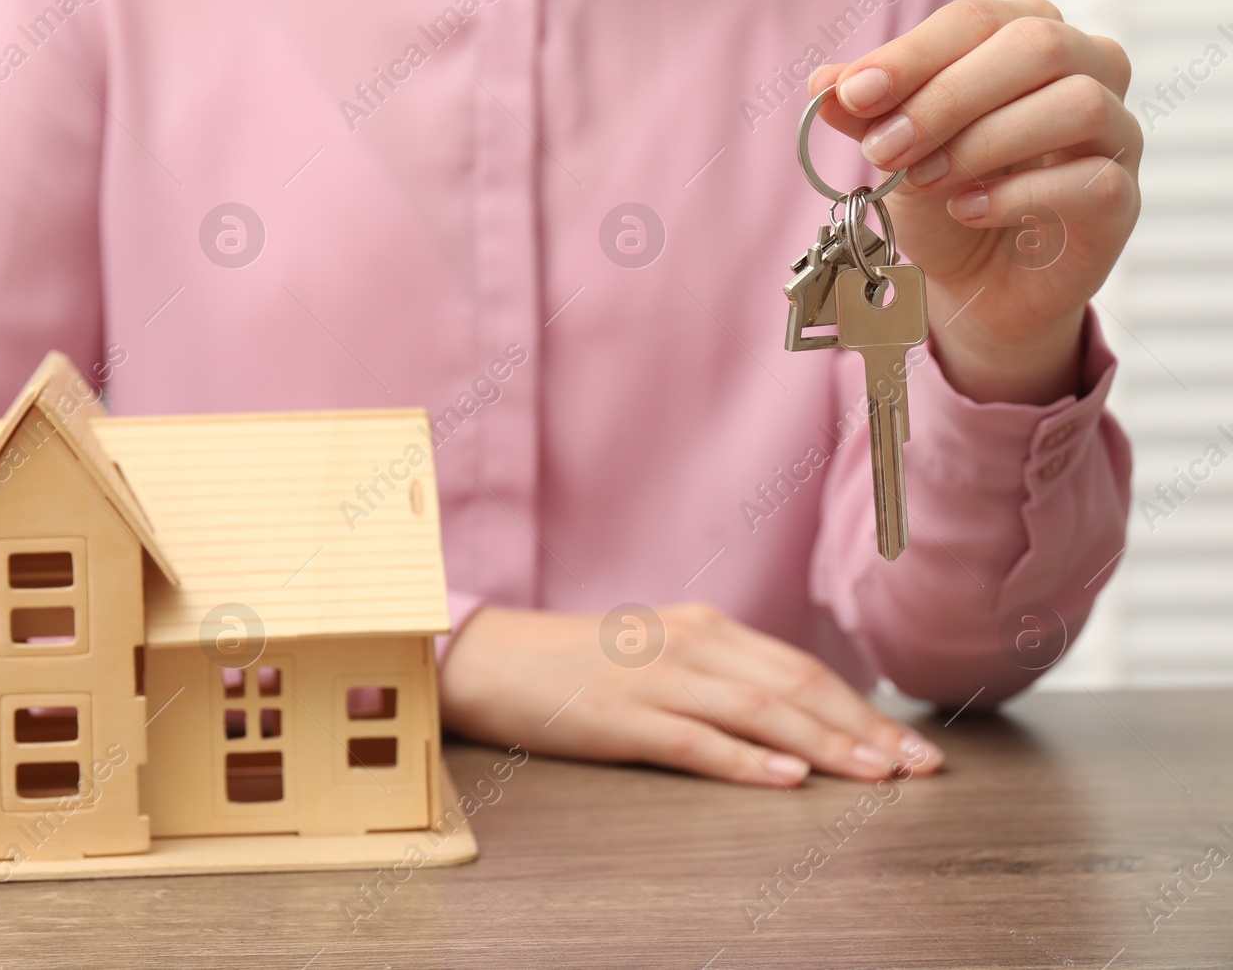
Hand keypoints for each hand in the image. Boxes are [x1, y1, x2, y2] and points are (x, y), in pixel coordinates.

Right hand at [439, 604, 942, 786]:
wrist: (490, 659)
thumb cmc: (576, 663)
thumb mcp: (655, 653)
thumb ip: (716, 673)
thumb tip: (787, 713)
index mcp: (703, 628)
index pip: (801, 669)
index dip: (861, 707)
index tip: (910, 744)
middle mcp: (689, 644)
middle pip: (795, 688)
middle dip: (864, 730)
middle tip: (918, 768)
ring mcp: (655, 679)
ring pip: (759, 713)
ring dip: (825, 746)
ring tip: (875, 777)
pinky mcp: (621, 717)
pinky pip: (695, 741)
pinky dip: (746, 761)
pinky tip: (787, 781)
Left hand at [809, 0, 1140, 405]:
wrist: (976, 284)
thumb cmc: (943, 198)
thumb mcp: (894, 152)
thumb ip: (867, 115)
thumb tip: (823, 82)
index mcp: (1027, 35)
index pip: (976, 19)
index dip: (912, 54)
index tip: (853, 94)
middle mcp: (1088, 69)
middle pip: (1036, 46)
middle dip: (947, 97)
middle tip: (883, 148)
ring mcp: (1115, 132)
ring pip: (1075, 104)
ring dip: (984, 142)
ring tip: (923, 181)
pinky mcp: (1121, 199)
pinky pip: (1091, 179)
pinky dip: (1018, 195)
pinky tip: (968, 209)